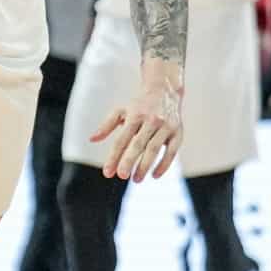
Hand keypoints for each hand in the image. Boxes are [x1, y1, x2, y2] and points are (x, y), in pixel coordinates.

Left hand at [89, 65, 181, 182]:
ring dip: (145, 166)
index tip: (107, 173)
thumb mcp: (121, 111)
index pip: (122, 139)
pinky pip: (171, 151)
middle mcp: (150, 120)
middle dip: (129, 161)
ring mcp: (165, 126)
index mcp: (134, 115)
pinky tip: (154, 176)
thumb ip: (106, 126)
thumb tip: (92, 139)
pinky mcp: (178, 132)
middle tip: (121, 176)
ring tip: (136, 180)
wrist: (165, 90)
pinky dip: (164, 165)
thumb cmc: (139, 106)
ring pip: (154, 148)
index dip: (114, 156)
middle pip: (138, 144)